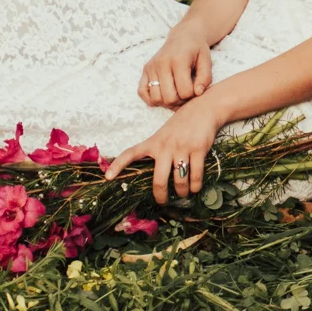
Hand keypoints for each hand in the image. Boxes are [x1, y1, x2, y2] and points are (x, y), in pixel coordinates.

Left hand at [105, 101, 221, 203]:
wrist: (204, 108)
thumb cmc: (182, 124)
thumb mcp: (165, 134)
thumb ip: (158, 150)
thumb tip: (157, 176)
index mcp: (153, 142)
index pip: (131, 153)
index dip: (118, 165)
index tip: (108, 177)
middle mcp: (165, 146)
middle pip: (159, 179)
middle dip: (160, 195)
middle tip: (162, 202)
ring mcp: (182, 147)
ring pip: (179, 180)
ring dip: (182, 192)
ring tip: (183, 194)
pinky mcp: (198, 149)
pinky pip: (195, 175)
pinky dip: (195, 186)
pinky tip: (195, 188)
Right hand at [136, 26, 214, 107]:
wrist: (183, 36)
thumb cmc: (196, 50)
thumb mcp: (207, 61)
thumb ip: (205, 78)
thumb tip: (197, 93)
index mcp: (178, 60)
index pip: (184, 91)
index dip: (193, 94)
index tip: (196, 87)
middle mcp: (161, 63)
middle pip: (169, 98)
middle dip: (180, 101)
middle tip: (186, 93)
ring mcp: (151, 67)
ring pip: (155, 99)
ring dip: (167, 102)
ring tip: (175, 93)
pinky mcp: (145, 70)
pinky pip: (141, 92)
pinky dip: (151, 99)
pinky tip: (163, 94)